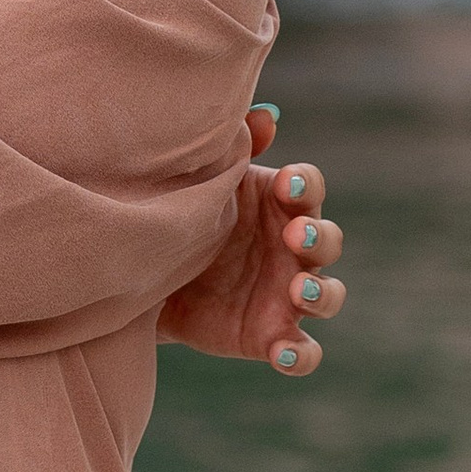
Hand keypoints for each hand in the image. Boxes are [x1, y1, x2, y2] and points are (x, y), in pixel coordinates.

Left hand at [159, 109, 346, 373]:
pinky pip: (302, 351)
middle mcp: (292, 249)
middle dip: (317, 237)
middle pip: (326, 240)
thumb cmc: (184, 216)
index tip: (287, 183)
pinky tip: (283, 352)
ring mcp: (287, 295)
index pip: (309, 188)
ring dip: (321, 294)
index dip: (305, 185)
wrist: (143, 276)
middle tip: (295, 234)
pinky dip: (300, 355)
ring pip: (327, 295)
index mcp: (278, 204)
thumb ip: (234, 149)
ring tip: (299, 292)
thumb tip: (266, 116)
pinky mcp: (270, 336)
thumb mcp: (201, 183)